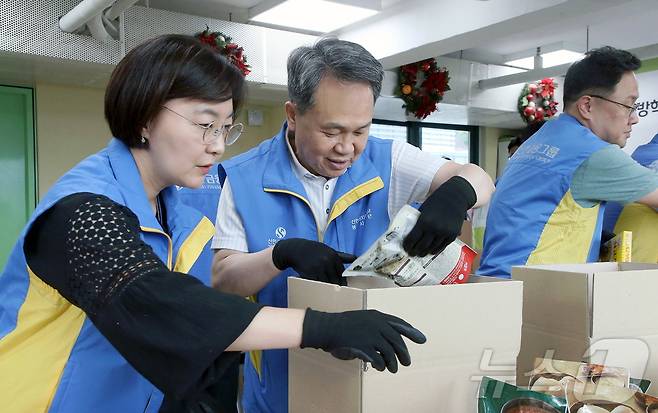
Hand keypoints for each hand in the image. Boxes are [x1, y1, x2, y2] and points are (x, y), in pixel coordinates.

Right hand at [272, 238, 356, 284]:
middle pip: (335, 279)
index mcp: (333, 256)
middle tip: (338, 292)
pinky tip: (318, 287)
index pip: (341, 272)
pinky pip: (316, 283)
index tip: (344, 286)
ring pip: (326, 282)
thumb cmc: (314, 250)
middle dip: (336, 286)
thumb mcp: (328, 250)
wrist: (295, 249)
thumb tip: (356, 258)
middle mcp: (327, 261)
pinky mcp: (309, 273)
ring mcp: (318, 267)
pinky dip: (318, 286)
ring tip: (329, 292)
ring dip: (327, 288)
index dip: (343, 280)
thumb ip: (341, 255)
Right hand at [300, 309, 426, 372]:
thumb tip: (390, 342)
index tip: (422, 339)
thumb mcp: (362, 319)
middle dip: (403, 353)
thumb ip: (376, 326)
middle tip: (407, 362)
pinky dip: (381, 364)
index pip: (399, 323)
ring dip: (393, 362)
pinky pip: (378, 359)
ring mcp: (371, 335)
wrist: (326, 327)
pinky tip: (380, 367)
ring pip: (389, 352)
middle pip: (397, 340)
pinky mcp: (364, 346)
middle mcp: (376, 324)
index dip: (412, 331)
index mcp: (377, 316)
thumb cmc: (343, 324)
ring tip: (393, 369)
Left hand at [403, 176, 475, 256]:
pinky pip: (442, 247)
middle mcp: (434, 228)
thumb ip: (418, 222)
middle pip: (421, 246)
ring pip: (432, 249)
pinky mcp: (452, 235)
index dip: (407, 245)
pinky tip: (430, 251)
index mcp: (423, 221)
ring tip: (420, 254)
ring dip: (424, 253)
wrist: (455, 197)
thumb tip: (409, 234)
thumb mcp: (423, 210)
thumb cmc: (436, 202)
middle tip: (411, 254)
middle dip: (414, 252)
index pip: (412, 239)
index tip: (405, 248)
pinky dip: (435, 251)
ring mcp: (444, 233)